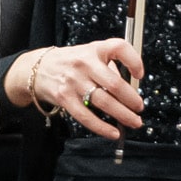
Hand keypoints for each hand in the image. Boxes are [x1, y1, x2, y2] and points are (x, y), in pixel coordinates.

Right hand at [9, 38, 145, 139]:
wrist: (40, 68)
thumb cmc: (72, 62)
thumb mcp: (91, 53)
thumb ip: (110, 67)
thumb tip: (130, 90)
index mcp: (95, 49)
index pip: (119, 48)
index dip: (135, 61)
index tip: (140, 75)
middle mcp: (85, 64)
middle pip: (115, 84)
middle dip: (132, 99)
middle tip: (140, 108)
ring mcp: (74, 82)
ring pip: (104, 102)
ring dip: (123, 115)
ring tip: (134, 122)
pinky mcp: (65, 98)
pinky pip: (86, 116)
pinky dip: (102, 127)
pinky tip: (113, 132)